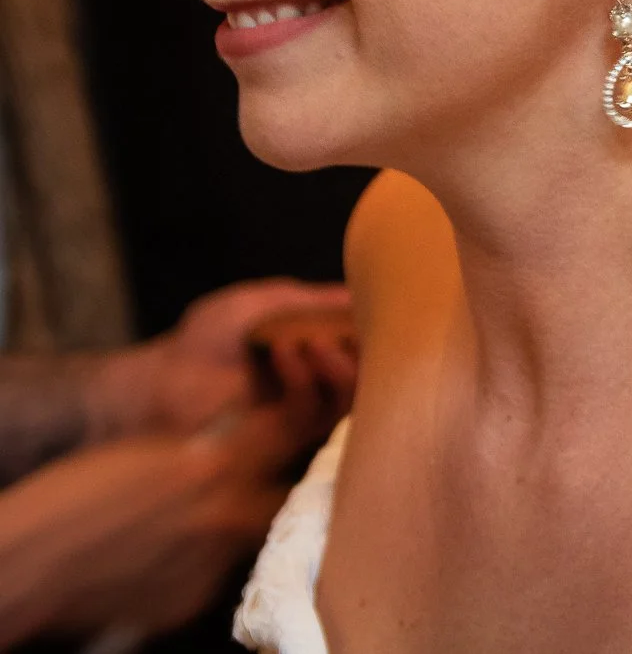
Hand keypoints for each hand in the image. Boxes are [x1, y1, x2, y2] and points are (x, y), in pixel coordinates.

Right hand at [0, 393, 328, 644]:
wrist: (29, 562)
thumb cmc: (74, 495)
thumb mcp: (148, 453)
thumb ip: (204, 451)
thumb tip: (237, 448)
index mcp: (211, 468)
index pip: (286, 440)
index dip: (293, 432)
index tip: (294, 431)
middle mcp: (223, 517)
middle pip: (282, 497)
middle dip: (272, 490)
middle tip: (251, 488)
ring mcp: (210, 564)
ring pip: (248, 540)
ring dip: (233, 530)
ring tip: (191, 527)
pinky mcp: (190, 601)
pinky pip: (213, 577)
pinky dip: (200, 566)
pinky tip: (163, 560)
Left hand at [86, 279, 353, 438]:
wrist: (155, 382)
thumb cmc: (201, 341)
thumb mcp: (259, 304)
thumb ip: (309, 300)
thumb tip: (359, 291)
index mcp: (316, 357)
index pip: (366, 347)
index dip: (378, 330)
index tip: (379, 307)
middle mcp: (318, 388)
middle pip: (370, 375)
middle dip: (369, 351)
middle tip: (359, 329)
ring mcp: (303, 416)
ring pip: (351, 399)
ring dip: (342, 367)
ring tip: (318, 341)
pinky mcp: (281, 438)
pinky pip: (312, 411)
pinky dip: (305, 378)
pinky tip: (287, 351)